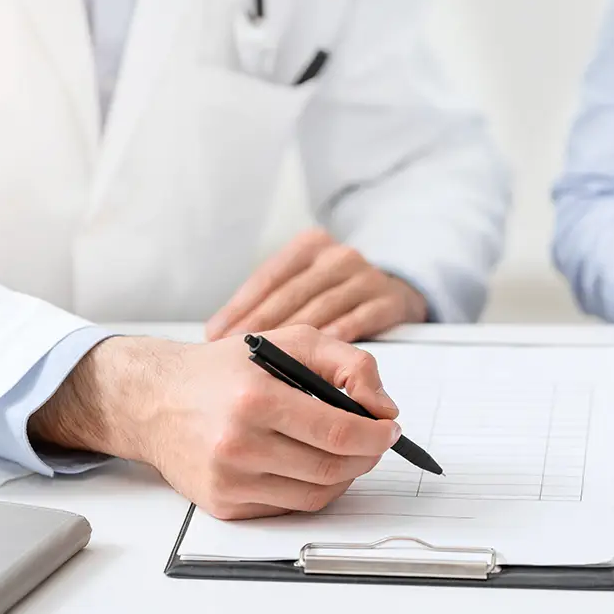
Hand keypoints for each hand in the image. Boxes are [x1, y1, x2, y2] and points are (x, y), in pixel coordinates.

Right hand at [30, 326, 401, 519]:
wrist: (154, 400)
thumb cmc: (223, 369)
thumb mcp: (288, 340)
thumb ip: (348, 363)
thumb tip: (384, 408)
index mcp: (256, 399)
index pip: (338, 432)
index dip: (376, 436)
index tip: (390, 429)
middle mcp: (239, 444)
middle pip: (331, 469)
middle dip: (367, 457)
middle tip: (375, 442)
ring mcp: (229, 480)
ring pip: (316, 495)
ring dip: (344, 476)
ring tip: (345, 452)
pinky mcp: (224, 505)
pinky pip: (289, 507)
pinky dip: (312, 489)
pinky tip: (309, 464)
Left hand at [206, 228, 428, 342]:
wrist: (394, 291)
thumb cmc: (336, 294)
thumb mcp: (303, 285)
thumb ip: (269, 302)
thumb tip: (218, 333)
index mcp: (309, 247)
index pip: (269, 276)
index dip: (242, 305)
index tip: (218, 332)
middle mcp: (337, 257)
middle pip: (293, 293)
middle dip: (262, 326)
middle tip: (238, 354)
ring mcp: (366, 277)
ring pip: (324, 307)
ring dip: (296, 340)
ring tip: (272, 366)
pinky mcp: (389, 301)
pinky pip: (360, 320)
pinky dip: (337, 338)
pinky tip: (319, 359)